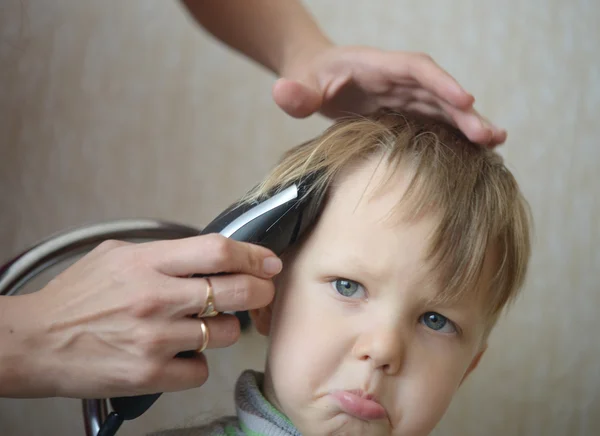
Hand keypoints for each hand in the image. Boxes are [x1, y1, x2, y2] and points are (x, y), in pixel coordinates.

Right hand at [1, 234, 281, 398]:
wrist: (35, 342)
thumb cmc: (76, 297)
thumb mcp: (116, 255)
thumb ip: (163, 252)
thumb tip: (208, 255)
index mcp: (148, 262)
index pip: (218, 251)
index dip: (253, 255)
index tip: (268, 261)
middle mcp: (156, 298)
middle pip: (236, 291)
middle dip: (260, 291)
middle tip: (261, 292)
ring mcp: (155, 338)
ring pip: (225, 334)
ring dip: (225, 330)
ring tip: (204, 326)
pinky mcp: (149, 374)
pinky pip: (201, 370)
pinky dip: (198, 363)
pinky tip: (182, 354)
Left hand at [272, 45, 505, 146]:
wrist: (313, 74)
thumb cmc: (308, 77)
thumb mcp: (299, 84)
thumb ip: (296, 93)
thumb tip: (282, 93)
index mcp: (377, 65)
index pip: (415, 68)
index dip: (440, 82)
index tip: (465, 99)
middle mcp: (396, 77)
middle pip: (437, 90)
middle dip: (464, 111)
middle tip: (491, 136)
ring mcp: (402, 93)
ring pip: (441, 106)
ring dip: (468, 123)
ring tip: (495, 143)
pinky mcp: (403, 109)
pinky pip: (433, 119)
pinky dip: (453, 132)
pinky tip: (474, 149)